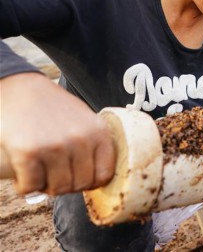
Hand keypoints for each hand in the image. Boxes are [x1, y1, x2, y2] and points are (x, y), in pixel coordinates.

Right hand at [0, 73, 114, 194]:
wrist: (21, 89)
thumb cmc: (54, 107)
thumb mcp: (85, 119)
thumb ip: (94, 143)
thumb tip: (99, 178)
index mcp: (98, 132)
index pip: (104, 175)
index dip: (90, 183)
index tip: (78, 179)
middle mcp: (80, 140)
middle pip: (79, 185)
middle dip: (67, 186)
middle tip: (55, 176)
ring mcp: (55, 146)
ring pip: (57, 189)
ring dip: (47, 187)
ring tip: (41, 174)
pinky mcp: (28, 152)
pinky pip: (31, 186)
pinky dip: (26, 186)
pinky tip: (25, 176)